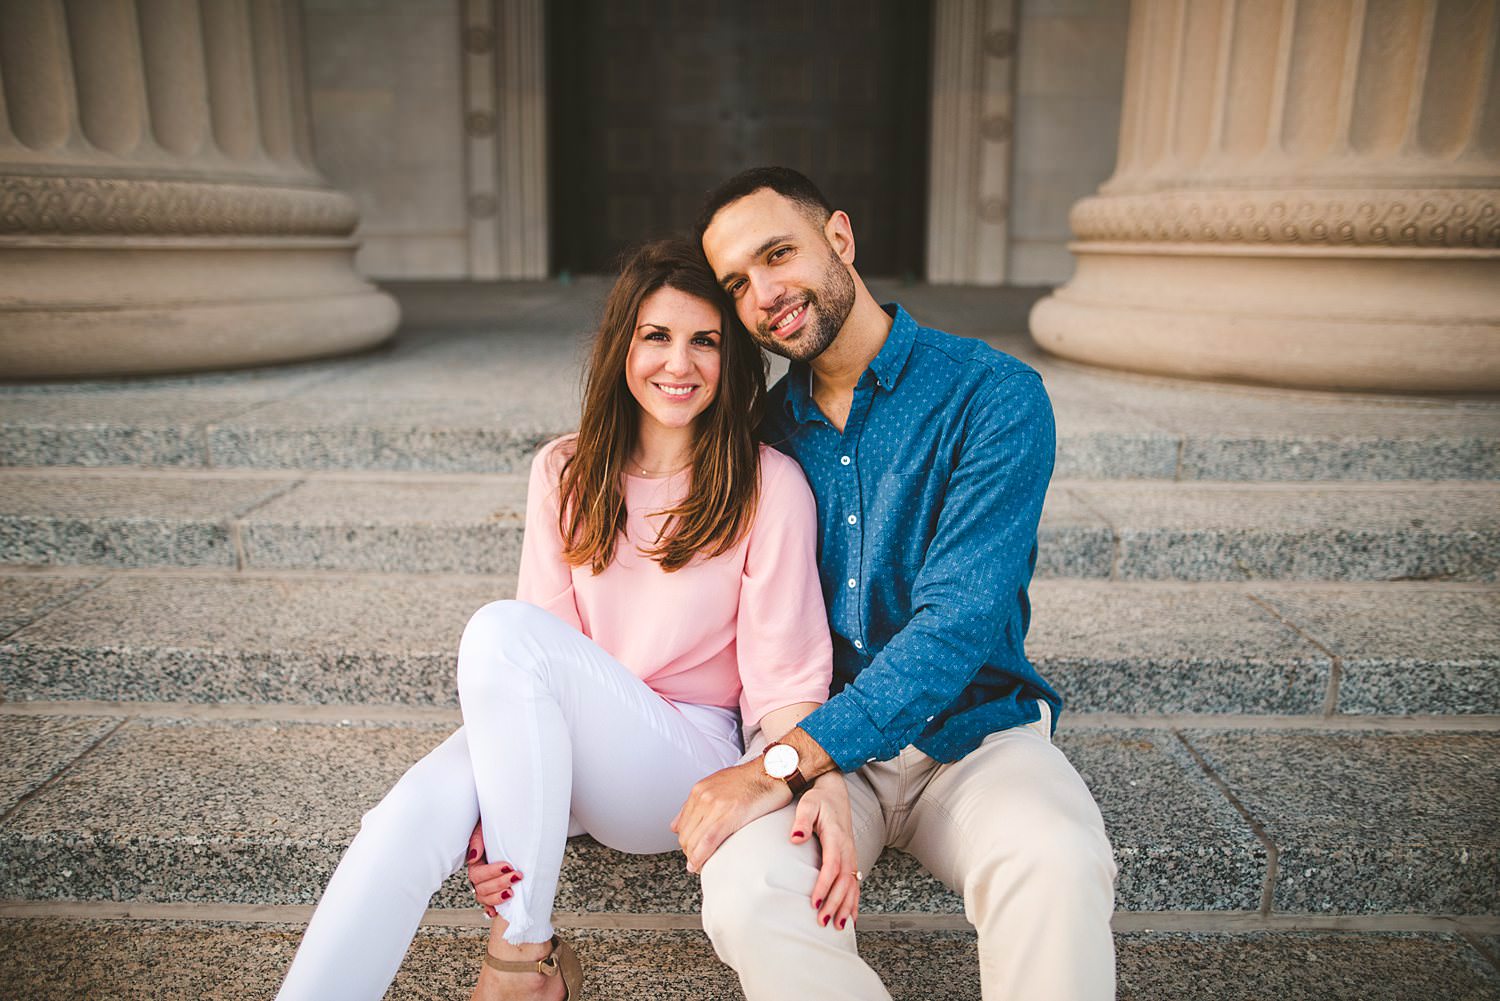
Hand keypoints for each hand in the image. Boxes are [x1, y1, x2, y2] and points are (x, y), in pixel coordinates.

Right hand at [464, 820, 522, 917]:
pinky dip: (492, 909)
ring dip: (498, 898)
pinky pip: (490, 904)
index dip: (492, 872)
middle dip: (500, 884)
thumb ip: (477, 839)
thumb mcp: (484, 827)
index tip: (509, 866)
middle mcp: (478, 876)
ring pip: (485, 898)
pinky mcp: (495, 889)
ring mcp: (485, 884)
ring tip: (513, 893)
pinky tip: (497, 912)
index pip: (478, 874)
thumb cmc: (496, 826)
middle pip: (482, 888)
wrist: (507, 824)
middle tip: (518, 876)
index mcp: (475, 862)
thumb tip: (474, 857)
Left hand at [671, 760, 790, 872]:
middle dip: (689, 853)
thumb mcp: (717, 785)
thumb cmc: (751, 780)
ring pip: (694, 841)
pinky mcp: (730, 814)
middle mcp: (703, 796)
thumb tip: (675, 826)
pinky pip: (708, 842)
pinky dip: (701, 858)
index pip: (681, 825)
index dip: (685, 843)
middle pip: (685, 835)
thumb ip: (695, 804)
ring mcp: (715, 805)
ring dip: (694, 859)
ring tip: (701, 866)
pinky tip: (701, 865)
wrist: (774, 771)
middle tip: (698, 863)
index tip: (691, 852)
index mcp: (699, 790)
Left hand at [791, 772, 860, 929]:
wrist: (835, 793)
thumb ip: (802, 820)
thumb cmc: (819, 799)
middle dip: (835, 903)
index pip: (832, 865)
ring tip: (839, 927)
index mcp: (836, 837)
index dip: (824, 885)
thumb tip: (796, 837)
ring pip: (852, 886)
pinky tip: (850, 918)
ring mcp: (851, 856)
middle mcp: (847, 849)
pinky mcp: (850, 860)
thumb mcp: (808, 804)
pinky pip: (855, 884)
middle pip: (844, 881)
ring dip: (846, 907)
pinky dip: (854, 903)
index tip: (815, 902)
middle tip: (823, 922)